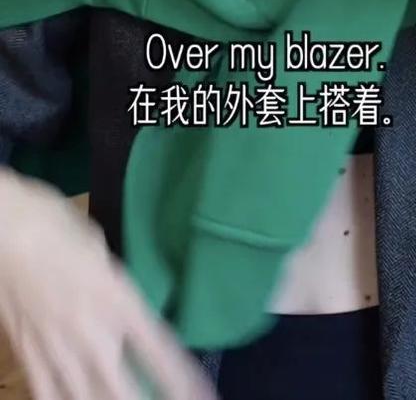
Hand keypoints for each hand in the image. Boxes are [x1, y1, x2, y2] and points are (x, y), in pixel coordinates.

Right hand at [0, 169, 217, 399]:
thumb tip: (115, 295)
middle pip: (127, 391)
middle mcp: (93, 333)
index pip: (159, 350)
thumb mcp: (98, 245)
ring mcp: (60, 350)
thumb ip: (111, 280)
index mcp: (118, 299)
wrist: (4, 229)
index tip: (204, 396)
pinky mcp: (29, 356)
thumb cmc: (52, 224)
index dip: (183, 379)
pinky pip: (49, 396)